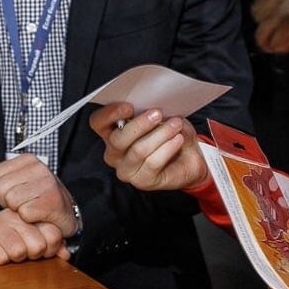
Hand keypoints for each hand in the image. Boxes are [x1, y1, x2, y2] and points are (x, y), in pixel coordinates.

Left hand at [0, 154, 75, 238]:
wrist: (65, 215)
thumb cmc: (39, 199)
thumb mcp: (18, 185)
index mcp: (28, 160)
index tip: (14, 194)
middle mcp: (39, 167)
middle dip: (6, 201)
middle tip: (22, 204)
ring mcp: (46, 183)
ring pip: (11, 201)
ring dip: (17, 211)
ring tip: (30, 208)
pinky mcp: (51, 200)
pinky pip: (24, 213)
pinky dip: (28, 219)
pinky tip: (37, 216)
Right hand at [0, 208, 70, 263]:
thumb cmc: (10, 241)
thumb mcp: (34, 239)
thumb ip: (53, 245)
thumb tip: (65, 255)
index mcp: (31, 214)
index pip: (54, 235)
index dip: (50, 248)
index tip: (40, 247)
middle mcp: (14, 216)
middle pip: (38, 246)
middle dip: (32, 254)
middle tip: (22, 249)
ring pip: (19, 252)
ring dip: (15, 258)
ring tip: (9, 250)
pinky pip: (2, 258)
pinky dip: (1, 260)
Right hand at [89, 103, 209, 192]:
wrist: (189, 157)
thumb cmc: (171, 132)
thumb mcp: (162, 115)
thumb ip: (150, 111)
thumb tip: (151, 106)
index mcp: (111, 132)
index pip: (98, 122)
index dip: (110, 113)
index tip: (130, 106)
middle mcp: (114, 152)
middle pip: (118, 139)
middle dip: (140, 124)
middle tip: (157, 113)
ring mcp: (126, 169)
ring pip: (138, 150)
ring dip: (160, 134)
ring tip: (175, 124)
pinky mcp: (141, 181)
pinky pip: (153, 163)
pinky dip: (167, 148)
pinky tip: (178, 139)